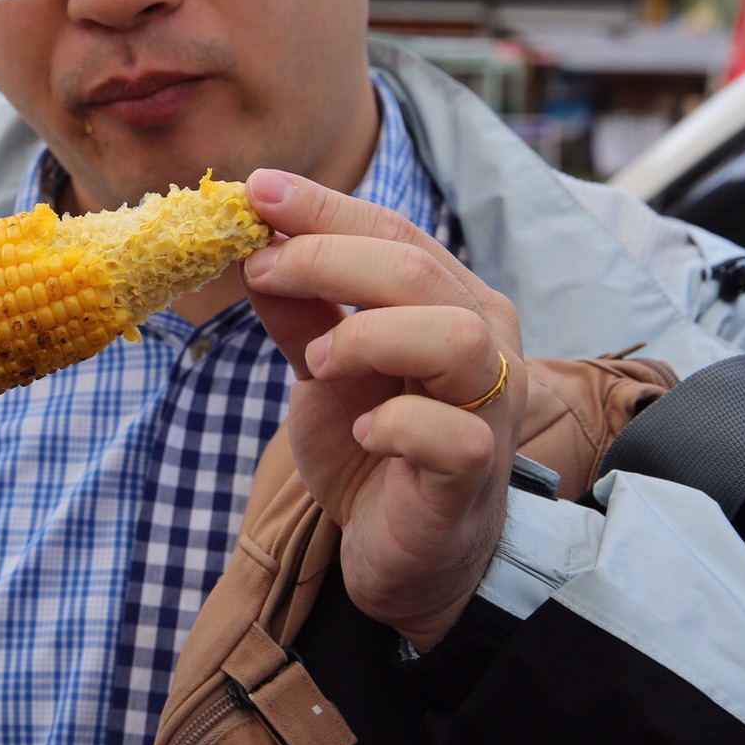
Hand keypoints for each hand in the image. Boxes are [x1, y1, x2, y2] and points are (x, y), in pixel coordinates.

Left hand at [241, 169, 525, 650]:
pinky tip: (361, 433)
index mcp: (452, 299)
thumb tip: (253, 247)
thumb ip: (298, 311)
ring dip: (368, 337)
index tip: (255, 190)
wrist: (405, 554)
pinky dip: (396, 424)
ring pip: (452, 337)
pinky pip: (451, 433)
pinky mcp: (476, 471)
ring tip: (318, 363)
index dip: (324, 207)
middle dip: (326, 259)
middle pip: (416, 270)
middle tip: (260, 271)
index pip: (394, 230)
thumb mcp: (322, 368)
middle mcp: (486, 340)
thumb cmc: (373, 447)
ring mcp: (491, 406)